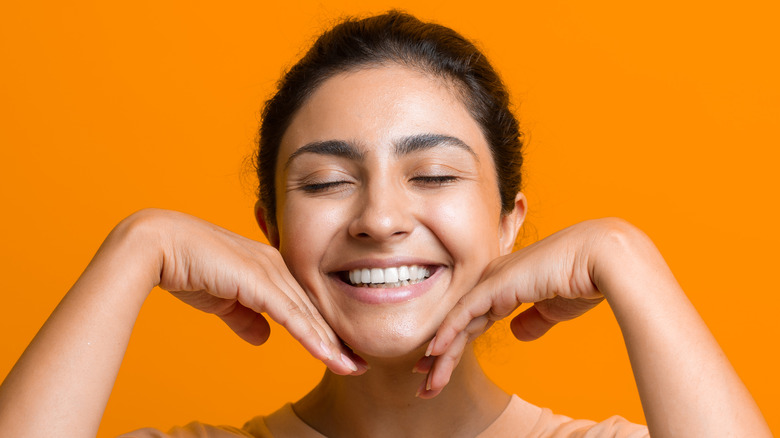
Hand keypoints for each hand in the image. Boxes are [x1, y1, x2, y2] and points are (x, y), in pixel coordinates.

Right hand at [138, 209, 364, 374]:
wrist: (160, 246)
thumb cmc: (189, 267)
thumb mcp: (224, 300)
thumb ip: (246, 318)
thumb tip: (264, 338)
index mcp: (272, 268)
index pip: (305, 305)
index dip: (324, 331)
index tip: (342, 354)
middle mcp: (278, 266)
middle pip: (315, 310)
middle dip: (338, 340)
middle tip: (360, 364)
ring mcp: (271, 271)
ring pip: (309, 315)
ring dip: (331, 344)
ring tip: (352, 367)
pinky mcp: (260, 280)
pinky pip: (292, 315)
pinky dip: (312, 337)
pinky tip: (328, 355)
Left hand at [417, 219, 612, 397]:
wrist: (601, 259)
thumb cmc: (583, 280)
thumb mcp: (554, 308)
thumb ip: (534, 320)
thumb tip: (518, 334)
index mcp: (506, 284)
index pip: (473, 320)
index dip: (455, 345)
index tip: (440, 369)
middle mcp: (493, 281)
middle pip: (460, 324)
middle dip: (441, 357)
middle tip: (425, 383)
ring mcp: (491, 280)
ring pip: (458, 323)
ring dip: (441, 356)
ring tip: (426, 383)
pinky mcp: (495, 284)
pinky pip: (463, 313)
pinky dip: (448, 333)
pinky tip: (434, 353)